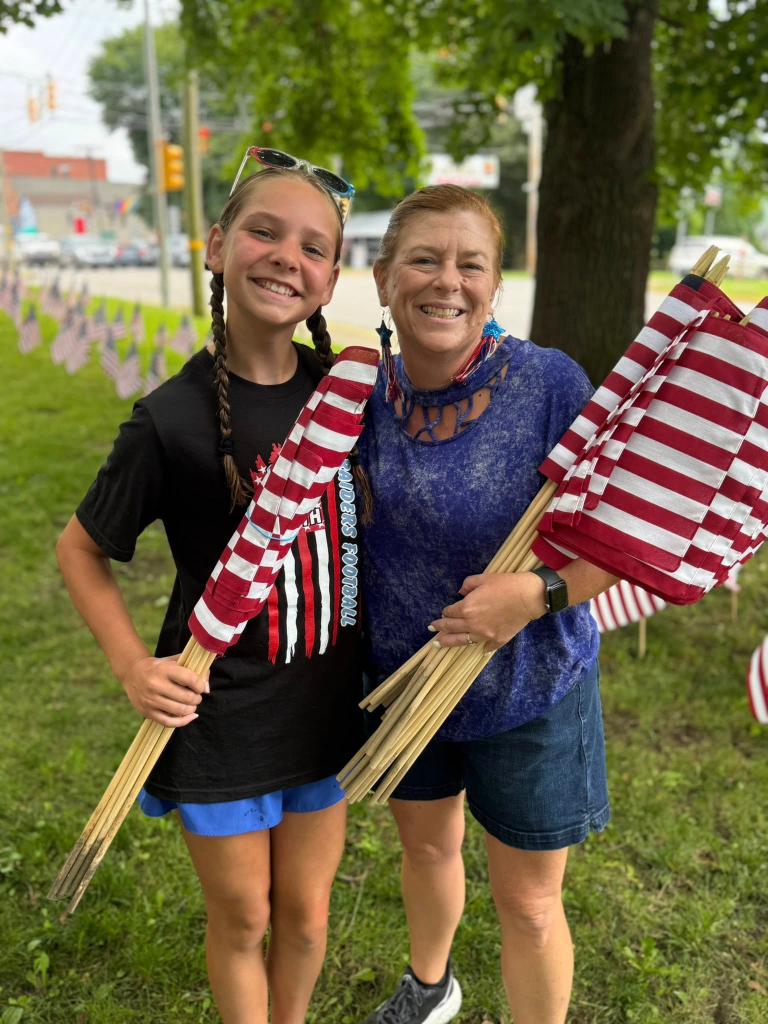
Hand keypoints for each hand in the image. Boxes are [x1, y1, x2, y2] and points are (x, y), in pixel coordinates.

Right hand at [120, 654, 209, 727]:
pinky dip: (183, 721)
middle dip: (197, 699)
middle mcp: (156, 685)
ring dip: (192, 709)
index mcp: (164, 669)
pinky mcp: (147, 712)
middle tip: (196, 696)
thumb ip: (195, 670)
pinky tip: (190, 716)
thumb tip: (207, 689)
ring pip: (180, 711)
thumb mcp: (175, 661)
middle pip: (187, 698)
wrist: (133, 672)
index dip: (200, 685)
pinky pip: (169, 722)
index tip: (200, 686)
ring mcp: (151, 700)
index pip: (191, 679)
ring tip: (191, 704)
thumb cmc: (160, 667)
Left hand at [428, 572, 545, 650]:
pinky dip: (483, 648)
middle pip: (452, 627)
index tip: (444, 612)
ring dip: (449, 642)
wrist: (528, 596)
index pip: (450, 612)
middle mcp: (472, 624)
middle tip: (432, 629)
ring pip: (463, 640)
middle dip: (440, 628)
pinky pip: (487, 646)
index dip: (446, 611)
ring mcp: (485, 634)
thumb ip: (468, 585)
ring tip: (439, 645)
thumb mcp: (483, 578)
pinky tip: (479, 650)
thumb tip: (461, 593)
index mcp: (467, 608)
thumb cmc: (505, 584)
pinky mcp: (498, 639)